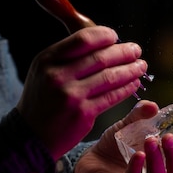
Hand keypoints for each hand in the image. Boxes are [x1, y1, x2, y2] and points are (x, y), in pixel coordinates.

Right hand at [16, 26, 146, 158]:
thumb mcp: (43, 71)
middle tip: (136, 50)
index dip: (104, 36)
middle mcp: (59, 76)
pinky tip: (134, 84)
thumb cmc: (41, 101)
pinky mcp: (83, 113)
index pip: (82, 39)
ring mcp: (72, 95)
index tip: (116, 37)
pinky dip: (126, 89)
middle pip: (100, 57)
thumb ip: (67, 57)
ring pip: (110, 77)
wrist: (30, 136)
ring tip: (141, 66)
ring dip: (130, 70)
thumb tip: (101, 42)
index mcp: (48, 60)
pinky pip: (111, 97)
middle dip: (124, 52)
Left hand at [74, 100, 172, 172]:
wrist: (90, 161)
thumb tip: (153, 107)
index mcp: (168, 171)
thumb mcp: (129, 127)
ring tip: (151, 141)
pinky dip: (137, 170)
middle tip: (169, 138)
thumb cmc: (116, 147)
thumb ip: (141, 116)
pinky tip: (138, 155)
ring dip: (158, 163)